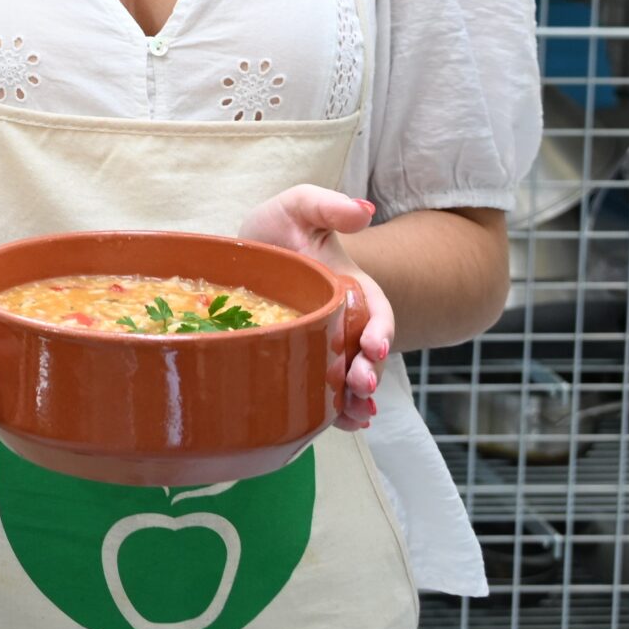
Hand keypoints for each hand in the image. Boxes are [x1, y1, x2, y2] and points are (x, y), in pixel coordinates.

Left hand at [239, 185, 388, 429]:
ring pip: (348, 378)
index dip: (381, 331)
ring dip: (355, 399)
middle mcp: (345, 323)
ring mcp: (324, 345)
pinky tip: (339, 422)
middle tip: (360, 384)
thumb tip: (363, 210)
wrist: (246, 251)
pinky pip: (322, 391)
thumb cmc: (280, 227)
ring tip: (354, 414)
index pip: (377, 313)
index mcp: (353, 289)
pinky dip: (335, 410)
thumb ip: (329, 206)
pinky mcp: (301, 360)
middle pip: (366, 354)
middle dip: (370, 371)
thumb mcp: (301, 207)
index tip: (374, 345)